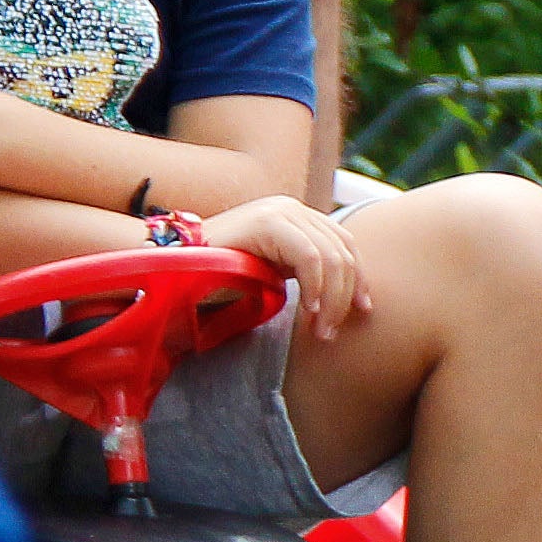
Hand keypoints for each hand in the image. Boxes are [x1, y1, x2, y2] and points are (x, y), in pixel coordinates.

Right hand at [206, 195, 367, 333]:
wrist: (178, 265)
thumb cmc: (223, 276)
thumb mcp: (275, 272)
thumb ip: (306, 273)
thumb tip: (350, 298)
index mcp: (298, 217)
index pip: (346, 244)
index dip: (360, 279)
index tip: (363, 311)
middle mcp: (293, 208)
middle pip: (343, 253)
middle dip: (344, 298)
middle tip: (329, 333)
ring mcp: (280, 211)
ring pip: (331, 258)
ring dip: (331, 301)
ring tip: (319, 330)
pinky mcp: (267, 222)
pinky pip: (309, 259)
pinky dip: (315, 288)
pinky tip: (307, 310)